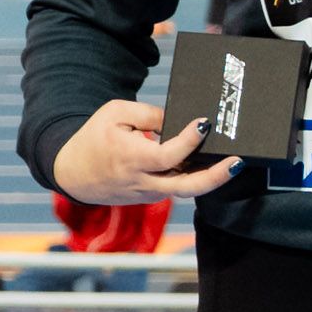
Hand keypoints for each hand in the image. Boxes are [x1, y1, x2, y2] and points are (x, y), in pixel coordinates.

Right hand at [54, 97, 233, 204]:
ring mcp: (149, 193)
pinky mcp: (153, 197)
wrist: (73, 173)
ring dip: (212, 179)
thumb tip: (180, 120)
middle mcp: (142, 181)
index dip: (188, 141)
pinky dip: (196, 177)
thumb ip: (148, 115)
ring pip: (186, 190)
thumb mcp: (114, 114)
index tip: (204, 124)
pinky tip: (212, 163)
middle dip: (215, 177)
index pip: (167, 156)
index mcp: (130, 159)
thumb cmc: (94, 138)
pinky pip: (179, 187)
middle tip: (238, 162)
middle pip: (185, 187)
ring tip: (234, 162)